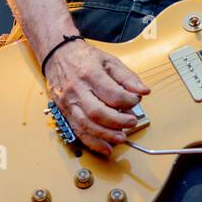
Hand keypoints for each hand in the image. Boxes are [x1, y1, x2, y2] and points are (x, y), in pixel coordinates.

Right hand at [43, 38, 149, 157]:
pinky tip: (104, 147)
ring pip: (86, 125)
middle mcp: (77, 89)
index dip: (128, 101)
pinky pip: (77, 131)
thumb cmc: (83, 57)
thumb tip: (143, 91)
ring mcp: (68, 102)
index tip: (136, 101)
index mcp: (91, 74)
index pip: (112, 94)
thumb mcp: (109, 61)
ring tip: (121, 138)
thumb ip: (128, 77)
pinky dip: (92, 142)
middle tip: (132, 122)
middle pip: (98, 112)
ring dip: (105, 135)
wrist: (58, 54)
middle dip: (118, 121)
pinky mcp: (64, 111)